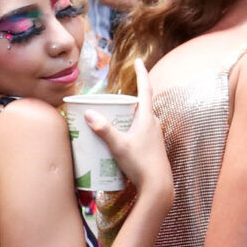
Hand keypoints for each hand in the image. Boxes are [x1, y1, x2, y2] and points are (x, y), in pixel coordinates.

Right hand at [94, 64, 172, 204]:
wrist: (158, 186)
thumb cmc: (140, 164)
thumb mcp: (118, 146)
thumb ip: (104, 130)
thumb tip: (89, 113)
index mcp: (147, 117)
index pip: (145, 89)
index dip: (141, 73)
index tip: (138, 61)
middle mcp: (153, 123)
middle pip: (139, 104)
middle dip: (125, 100)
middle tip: (109, 101)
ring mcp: (154, 134)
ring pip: (139, 118)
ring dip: (126, 115)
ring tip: (109, 119)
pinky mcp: (152, 145)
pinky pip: (139, 130)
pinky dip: (128, 128)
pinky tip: (118, 138)